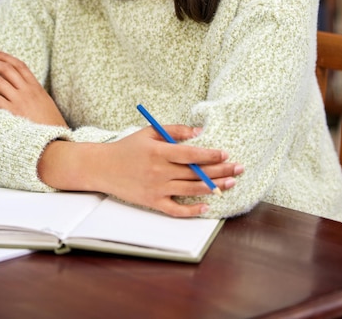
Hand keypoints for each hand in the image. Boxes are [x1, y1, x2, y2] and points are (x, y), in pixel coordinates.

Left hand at [0, 50, 67, 126]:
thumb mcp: (46, 104)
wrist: (54, 140)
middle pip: (6, 69)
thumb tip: (22, 88)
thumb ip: (34, 94)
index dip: (5, 57)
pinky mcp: (12, 113)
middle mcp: (27, 91)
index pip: (19, 65)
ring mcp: (20, 101)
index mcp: (36, 87)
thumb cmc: (50, 125)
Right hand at [38, 125, 243, 216]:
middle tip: (239, 169)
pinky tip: (206, 206)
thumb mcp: (148, 131)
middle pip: (195, 173)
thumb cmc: (127, 147)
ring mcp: (156, 189)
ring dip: (213, 187)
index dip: (210, 155)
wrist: (102, 167)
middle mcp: (159, 171)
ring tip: (230, 184)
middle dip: (220, 171)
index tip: (225, 154)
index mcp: (158, 151)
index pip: (190, 154)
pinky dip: (192, 210)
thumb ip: (174, 130)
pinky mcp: (152, 202)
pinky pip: (175, 210)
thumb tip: (198, 132)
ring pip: (190, 190)